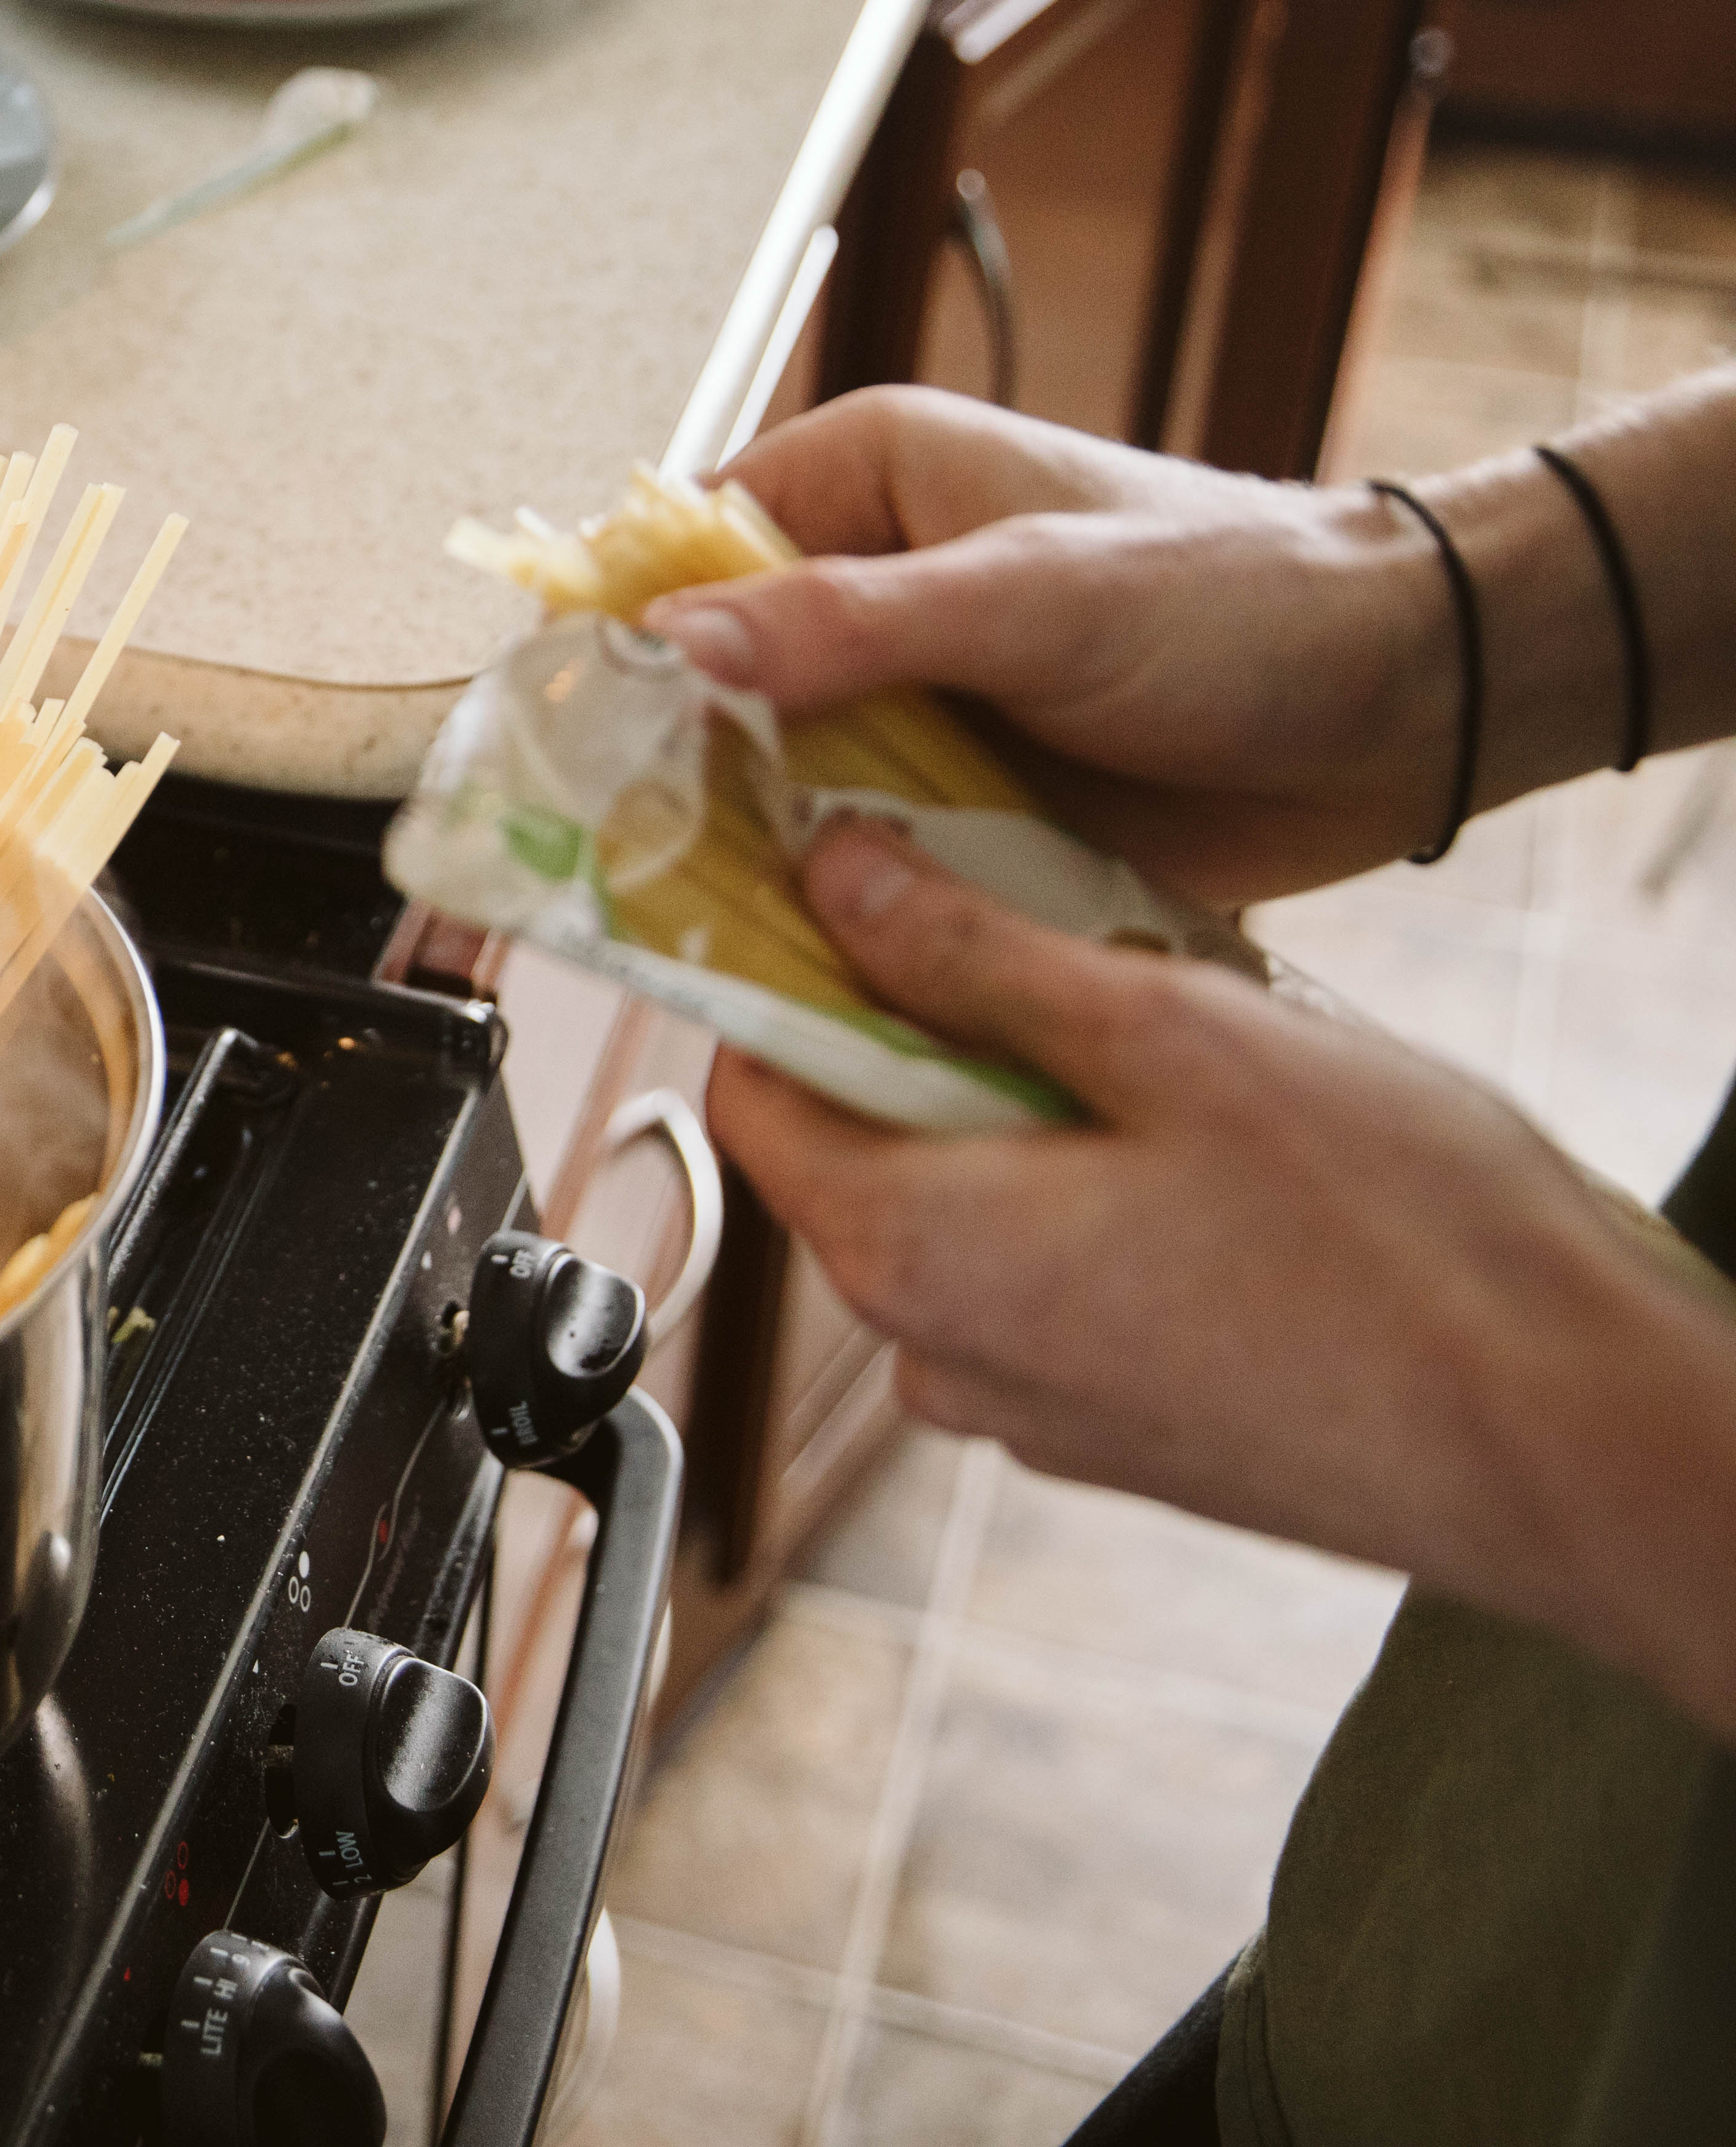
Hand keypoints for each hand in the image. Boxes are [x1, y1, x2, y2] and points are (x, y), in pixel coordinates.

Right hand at [644, 388, 1456, 902]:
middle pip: (705, 694)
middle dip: (675, 780)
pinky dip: (837, 912)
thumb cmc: (1245, 599)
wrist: (1404, 706)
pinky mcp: (954, 811)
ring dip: (755, 860)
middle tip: (630, 865)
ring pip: (769, 793)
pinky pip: (857, 867)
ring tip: (716, 929)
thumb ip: (851, 622)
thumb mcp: (1034, 594)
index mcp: (860, 487)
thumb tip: (675, 641)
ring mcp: (905, 713)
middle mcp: (864, 598)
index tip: (571, 743)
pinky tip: (811, 959)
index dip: (619, 648)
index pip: (678, 558)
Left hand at [712, 819, 1735, 1739]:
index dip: (789, 979)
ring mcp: (1031, 1411)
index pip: (753, 1092)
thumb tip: (837, 882)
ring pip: (969, 1211)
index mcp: (909, 1255)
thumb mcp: (1171, 1036)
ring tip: (1178, 1047)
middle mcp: (939, 1356)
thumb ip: (974, 958)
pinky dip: (1097, 1196)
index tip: (857, 891)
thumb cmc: (1401, 1248)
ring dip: (1039, 1111)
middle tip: (1068, 945)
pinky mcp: (1122, 1433)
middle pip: (859, 1149)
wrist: (1578, 1449)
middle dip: (937, 1033)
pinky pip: (1052, 1281)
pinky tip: (1224, 1154)